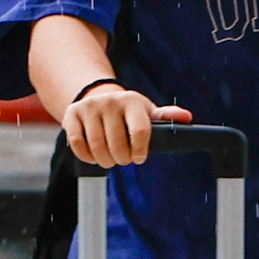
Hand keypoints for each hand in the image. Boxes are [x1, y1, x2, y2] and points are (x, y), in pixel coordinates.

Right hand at [64, 82, 189, 168]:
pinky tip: (94, 156)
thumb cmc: (129, 112)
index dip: (140, 151)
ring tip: (110, 160)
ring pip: (96, 146)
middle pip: (117, 144)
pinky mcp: (72, 114)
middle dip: (122, 159)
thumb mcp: (147, 113)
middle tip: (123, 159)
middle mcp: (110, 101)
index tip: (139, 158)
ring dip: (105, 161)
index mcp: (133, 101)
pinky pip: (77, 143)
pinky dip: (86, 156)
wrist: (98, 97)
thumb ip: (166, 117)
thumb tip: (186, 117)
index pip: (140, 132)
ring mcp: (90, 107)